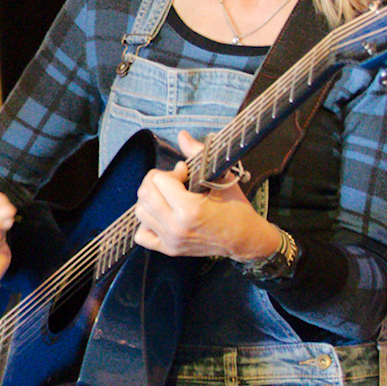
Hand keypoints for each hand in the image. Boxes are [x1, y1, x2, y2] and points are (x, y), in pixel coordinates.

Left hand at [132, 130, 269, 259]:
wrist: (246, 239)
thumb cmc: (237, 209)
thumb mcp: (222, 178)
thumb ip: (199, 154)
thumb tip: (182, 135)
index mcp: (189, 209)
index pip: (159, 180)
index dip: (171, 172)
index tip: (184, 174)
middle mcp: (176, 227)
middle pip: (144, 194)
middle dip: (156, 182)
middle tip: (174, 183)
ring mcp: (171, 240)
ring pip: (140, 212)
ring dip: (151, 200)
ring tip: (168, 197)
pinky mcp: (169, 249)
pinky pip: (141, 235)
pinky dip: (146, 223)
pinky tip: (160, 215)